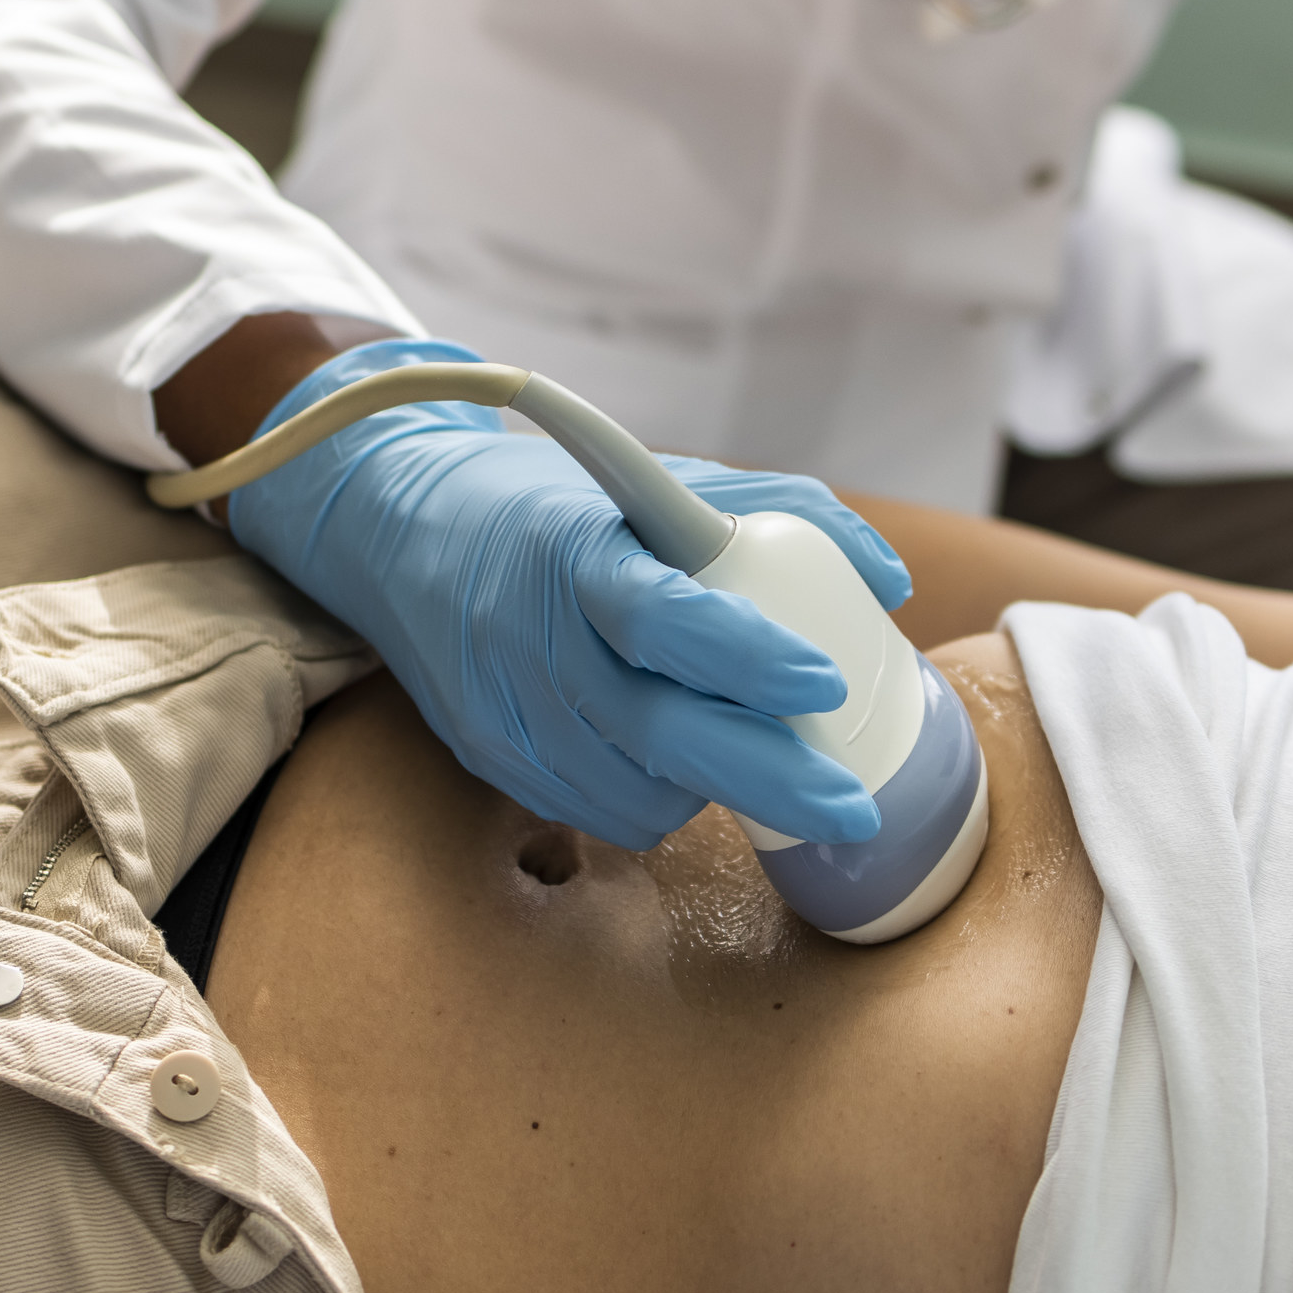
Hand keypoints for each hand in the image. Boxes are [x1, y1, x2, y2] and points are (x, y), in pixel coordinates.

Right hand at [222, 338, 912, 849]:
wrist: (401, 530)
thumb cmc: (564, 507)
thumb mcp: (663, 481)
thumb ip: (783, 514)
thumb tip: (891, 581)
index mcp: (577, 549)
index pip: (663, 616)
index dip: (748, 659)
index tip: (828, 683)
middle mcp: (531, 634)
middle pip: (658, 730)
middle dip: (770, 779)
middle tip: (855, 807)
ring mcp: (504, 708)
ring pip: (633, 788)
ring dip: (719, 794)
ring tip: (770, 768)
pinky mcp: (490, 757)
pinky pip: (596, 811)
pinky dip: (662, 804)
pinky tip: (688, 772)